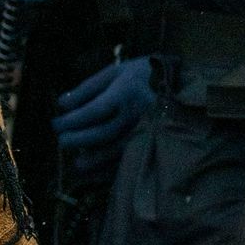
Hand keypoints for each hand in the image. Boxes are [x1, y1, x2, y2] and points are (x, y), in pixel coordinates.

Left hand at [54, 56, 154, 177]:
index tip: (56, 125)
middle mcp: (138, 113)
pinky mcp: (159, 143)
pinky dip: (115, 169)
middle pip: (103, 133)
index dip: (72, 121)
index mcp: (127, 92)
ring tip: (77, 164)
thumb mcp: (118, 72)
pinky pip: (134, 160)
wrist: (189, 85)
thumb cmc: (145, 75)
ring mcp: (151, 130)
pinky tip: (100, 173)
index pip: (93, 111)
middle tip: (62, 142)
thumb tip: (62, 104)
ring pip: (118, 151)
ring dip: (94, 160)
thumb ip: (88, 87)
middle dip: (78, 140)